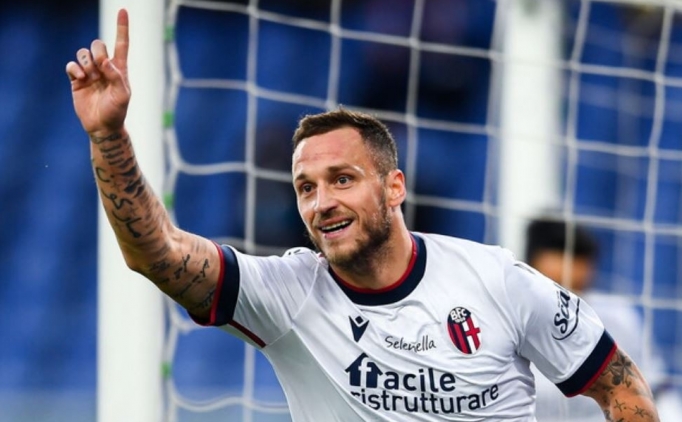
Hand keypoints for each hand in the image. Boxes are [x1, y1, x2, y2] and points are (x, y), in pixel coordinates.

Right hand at [66, 9, 129, 135]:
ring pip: (83, 52)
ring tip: (89, 76)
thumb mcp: (123, 95)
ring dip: (86, 61)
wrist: (102, 126)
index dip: (122, 27)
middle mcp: (104, 67)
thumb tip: (106, 62)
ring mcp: (90, 73)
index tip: (123, 10)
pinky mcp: (77, 80)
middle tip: (100, 67)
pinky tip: (80, 78)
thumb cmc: (117, 111)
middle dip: (98, 51)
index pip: (121, 44)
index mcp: (119, 68)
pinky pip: (71, 65)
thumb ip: (117, 77)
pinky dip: (74, 68)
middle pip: (98, 44)